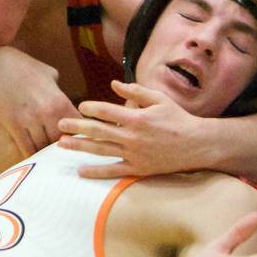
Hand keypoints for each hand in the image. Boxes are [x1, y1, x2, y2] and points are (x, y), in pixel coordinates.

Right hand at [0, 47, 79, 156]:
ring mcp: (29, 120)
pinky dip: (32, 154)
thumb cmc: (25, 68)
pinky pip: (27, 147)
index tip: (75, 137)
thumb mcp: (50, 75)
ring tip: (47, 155)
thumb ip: (61, 92)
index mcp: (60, 100)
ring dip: (45, 152)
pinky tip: (34, 156)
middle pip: (61, 140)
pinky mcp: (13, 125)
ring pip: (44, 147)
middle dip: (62, 145)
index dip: (77, 133)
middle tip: (60, 150)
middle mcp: (47, 112)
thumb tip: (68, 103)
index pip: (77, 126)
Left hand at [58, 79, 211, 177]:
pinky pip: (113, 171)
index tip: (80, 106)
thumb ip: (135, 91)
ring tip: (62, 144)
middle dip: (76, 127)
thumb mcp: (158, 99)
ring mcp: (134, 154)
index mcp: (137, 117)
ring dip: (79, 146)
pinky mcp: (138, 168)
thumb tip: (113, 84)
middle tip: (60, 124)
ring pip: (101, 150)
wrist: (197, 145)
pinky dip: (96, 172)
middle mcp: (133, 136)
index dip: (90, 108)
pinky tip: (80, 171)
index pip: (106, 111)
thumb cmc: (177, 119)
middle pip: (98, 131)